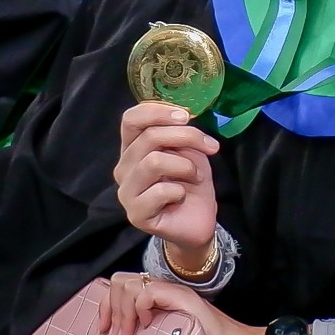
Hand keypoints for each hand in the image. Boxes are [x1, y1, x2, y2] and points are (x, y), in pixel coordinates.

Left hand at [91, 273, 275, 334]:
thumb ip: (149, 333)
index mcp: (160, 299)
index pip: (123, 287)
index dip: (107, 307)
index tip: (105, 331)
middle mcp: (166, 290)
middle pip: (121, 282)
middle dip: (110, 310)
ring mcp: (175, 293)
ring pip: (129, 285)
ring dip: (121, 312)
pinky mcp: (183, 299)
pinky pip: (148, 292)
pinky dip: (139, 309)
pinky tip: (147, 326)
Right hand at [114, 99, 222, 271]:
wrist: (197, 222)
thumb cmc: (191, 183)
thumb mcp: (189, 151)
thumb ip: (179, 133)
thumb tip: (183, 115)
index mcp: (132, 148)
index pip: (131, 119)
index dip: (158, 111)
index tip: (186, 116)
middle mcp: (124, 168)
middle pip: (148, 137)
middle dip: (186, 137)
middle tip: (211, 147)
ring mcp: (126, 192)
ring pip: (154, 162)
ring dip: (185, 166)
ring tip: (195, 176)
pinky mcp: (136, 214)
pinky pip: (161, 191)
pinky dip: (180, 190)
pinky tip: (182, 197)